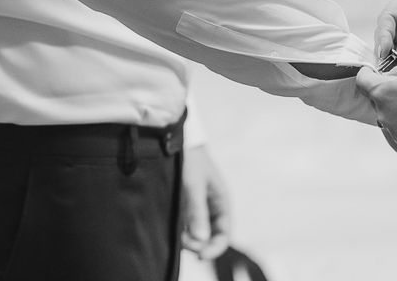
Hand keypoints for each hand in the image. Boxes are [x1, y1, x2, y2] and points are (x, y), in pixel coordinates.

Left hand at [182, 145, 229, 259]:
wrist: (174, 140)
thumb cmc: (189, 161)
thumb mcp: (193, 186)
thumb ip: (197, 212)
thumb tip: (201, 241)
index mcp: (221, 201)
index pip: (224, 234)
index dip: (214, 248)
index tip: (200, 256)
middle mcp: (211, 206)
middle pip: (210, 237)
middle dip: (198, 244)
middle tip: (181, 241)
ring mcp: (197, 206)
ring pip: (196, 233)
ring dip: (187, 237)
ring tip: (175, 231)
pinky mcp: (184, 205)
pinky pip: (185, 225)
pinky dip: (180, 230)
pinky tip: (172, 227)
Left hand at [358, 65, 396, 205]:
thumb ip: (395, 74)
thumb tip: (387, 77)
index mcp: (384, 92)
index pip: (362, 81)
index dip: (369, 75)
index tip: (373, 74)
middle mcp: (385, 114)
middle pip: (376, 100)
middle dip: (387, 94)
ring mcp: (395, 133)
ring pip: (388, 116)